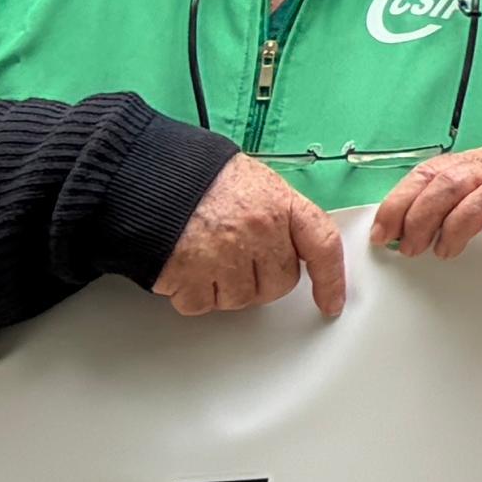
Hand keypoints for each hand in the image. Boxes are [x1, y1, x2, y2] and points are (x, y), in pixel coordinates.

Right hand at [157, 156, 348, 319]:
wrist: (150, 177)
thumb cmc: (201, 178)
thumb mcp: (255, 182)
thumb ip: (279, 214)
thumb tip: (293, 244)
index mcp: (279, 204)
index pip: (322, 245)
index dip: (331, 279)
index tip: (332, 302)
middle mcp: (258, 231)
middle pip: (280, 284)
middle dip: (263, 279)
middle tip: (240, 258)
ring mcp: (224, 256)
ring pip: (242, 300)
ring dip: (227, 287)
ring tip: (210, 254)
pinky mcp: (189, 277)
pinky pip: (203, 305)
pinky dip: (194, 294)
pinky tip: (188, 265)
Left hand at [368, 147, 481, 258]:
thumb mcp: (459, 197)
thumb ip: (429, 206)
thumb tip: (387, 232)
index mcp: (467, 162)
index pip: (427, 174)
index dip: (400, 203)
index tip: (382, 234)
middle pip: (453, 182)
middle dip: (423, 218)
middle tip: (411, 249)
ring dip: (457, 225)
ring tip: (444, 251)